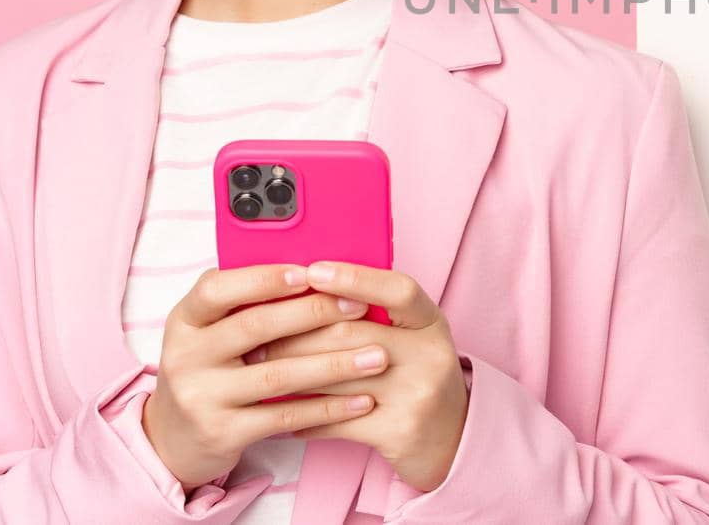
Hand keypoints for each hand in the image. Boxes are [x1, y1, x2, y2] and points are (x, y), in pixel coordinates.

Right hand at [141, 264, 386, 488]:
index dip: (264, 279)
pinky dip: (327, 408)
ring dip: (334, 364)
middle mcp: (186, 356)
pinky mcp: (223, 433)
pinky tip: (361, 400)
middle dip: (314, 313)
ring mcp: (202, 397)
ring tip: (376, 356)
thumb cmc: (208, 369)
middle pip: (256, 327)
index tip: (309, 272)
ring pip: (278, 375)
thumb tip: (313, 270)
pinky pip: (284, 417)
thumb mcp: (208, 332)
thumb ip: (243, 303)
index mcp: (185, 320)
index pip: (216, 289)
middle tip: (359, 307)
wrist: (172, 439)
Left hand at [254, 261, 469, 492]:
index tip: (313, 271)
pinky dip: (304, 417)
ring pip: (338, 378)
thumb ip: (376, 314)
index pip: (397, 290)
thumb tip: (310, 289)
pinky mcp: (399, 432)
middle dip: (296, 332)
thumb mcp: (413, 336)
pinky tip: (280, 413)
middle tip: (254, 332)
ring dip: (289, 374)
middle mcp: (429, 355)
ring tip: (258, 369)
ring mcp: (416, 395)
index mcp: (432, 322)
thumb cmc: (418, 376)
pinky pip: (337, 421)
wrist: (453, 438)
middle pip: (353, 333)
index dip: (355, 278)